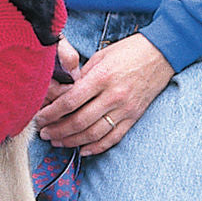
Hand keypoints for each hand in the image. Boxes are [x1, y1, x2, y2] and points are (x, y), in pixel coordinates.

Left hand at [36, 34, 173, 156]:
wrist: (161, 54)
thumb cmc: (129, 51)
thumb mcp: (101, 56)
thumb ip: (82, 76)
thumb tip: (64, 93)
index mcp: (102, 77)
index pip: (70, 101)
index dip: (51, 113)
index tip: (39, 117)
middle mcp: (113, 96)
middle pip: (79, 121)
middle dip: (58, 130)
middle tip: (44, 133)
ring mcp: (125, 109)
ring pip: (94, 134)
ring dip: (72, 141)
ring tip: (57, 142)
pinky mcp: (134, 117)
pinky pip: (113, 137)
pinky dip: (97, 147)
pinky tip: (83, 149)